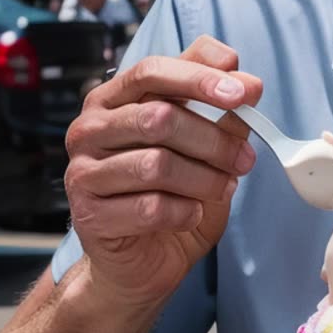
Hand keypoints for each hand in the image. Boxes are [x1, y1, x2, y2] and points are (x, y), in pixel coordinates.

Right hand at [63, 36, 261, 306]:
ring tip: (223, 189)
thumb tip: (248, 81)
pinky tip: (192, 214)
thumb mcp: (202, 143)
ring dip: (204, 179)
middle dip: (213, 139)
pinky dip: (185, 212)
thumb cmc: (172, 194)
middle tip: (244, 160)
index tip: (243, 94)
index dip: (199, 78)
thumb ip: (219, 107)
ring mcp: (83, 173)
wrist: (143, 261)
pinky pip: (150, 208)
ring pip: (156, 164)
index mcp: (112, 100)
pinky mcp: (89, 216)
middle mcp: (89, 130)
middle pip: (157, 118)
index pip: (152, 71)